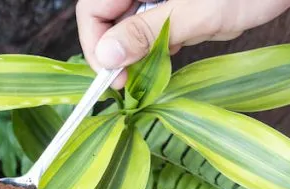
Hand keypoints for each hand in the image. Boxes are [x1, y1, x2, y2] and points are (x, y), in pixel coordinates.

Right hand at [77, 0, 289, 87]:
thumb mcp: (198, 14)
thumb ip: (148, 33)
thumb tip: (106, 57)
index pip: (92, 9)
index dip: (96, 44)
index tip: (114, 76)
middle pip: (109, 17)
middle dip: (122, 49)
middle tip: (137, 79)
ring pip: (132, 23)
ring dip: (147, 46)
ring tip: (173, 51)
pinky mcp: (179, 0)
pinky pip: (157, 22)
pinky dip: (167, 39)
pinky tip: (187, 40)